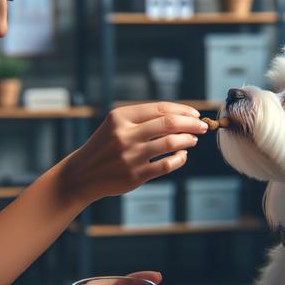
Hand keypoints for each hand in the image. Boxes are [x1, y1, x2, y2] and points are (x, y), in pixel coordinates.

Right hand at [60, 103, 206, 204]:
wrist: (82, 174)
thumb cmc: (105, 146)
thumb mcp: (116, 125)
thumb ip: (142, 119)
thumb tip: (180, 116)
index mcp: (120, 117)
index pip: (160, 108)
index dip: (182, 110)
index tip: (195, 114)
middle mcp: (125, 135)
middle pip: (169, 124)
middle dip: (191, 124)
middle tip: (202, 126)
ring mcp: (130, 156)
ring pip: (171, 143)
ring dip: (187, 140)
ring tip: (192, 140)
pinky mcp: (135, 175)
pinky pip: (167, 165)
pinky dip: (180, 158)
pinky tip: (182, 155)